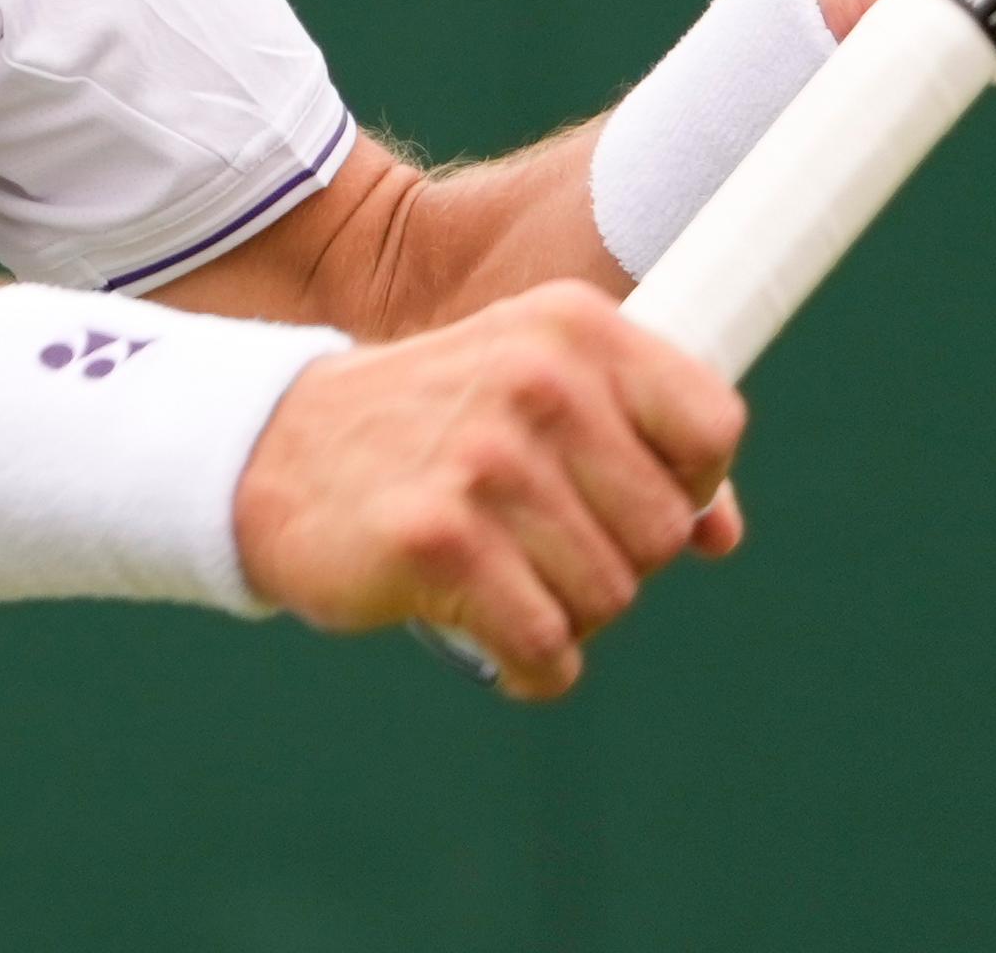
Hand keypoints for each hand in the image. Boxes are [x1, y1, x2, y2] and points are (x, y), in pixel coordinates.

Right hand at [232, 279, 745, 698]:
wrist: (273, 452)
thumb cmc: (426, 427)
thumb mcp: (534, 390)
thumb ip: (637, 447)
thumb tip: (722, 535)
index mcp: (576, 327)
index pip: (714, 428)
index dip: (686, 487)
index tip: (623, 497)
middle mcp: (541, 380)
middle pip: (663, 532)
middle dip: (614, 563)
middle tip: (542, 549)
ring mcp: (489, 459)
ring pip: (609, 597)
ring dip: (565, 615)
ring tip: (507, 582)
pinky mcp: (441, 538)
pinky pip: (543, 645)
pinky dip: (529, 667)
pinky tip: (489, 637)